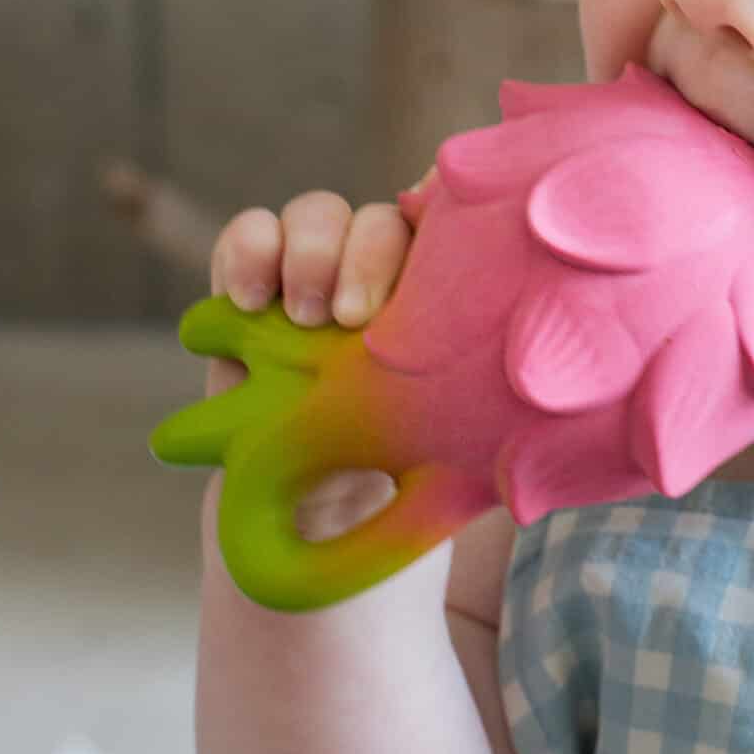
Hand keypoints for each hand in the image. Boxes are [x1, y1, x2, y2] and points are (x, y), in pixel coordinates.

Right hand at [205, 182, 430, 534]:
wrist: (312, 539)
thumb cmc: (392, 500)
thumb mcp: (435, 475)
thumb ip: (455, 435)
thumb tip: (507, 428)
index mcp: (441, 310)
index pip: (452, 234)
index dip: (443, 226)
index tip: (433, 272)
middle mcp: (380, 281)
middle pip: (381, 219)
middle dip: (365, 254)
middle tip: (351, 319)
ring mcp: (313, 278)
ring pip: (317, 214)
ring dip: (309, 250)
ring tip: (300, 316)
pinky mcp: (248, 290)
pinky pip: (248, 238)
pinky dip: (246, 252)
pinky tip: (246, 301)